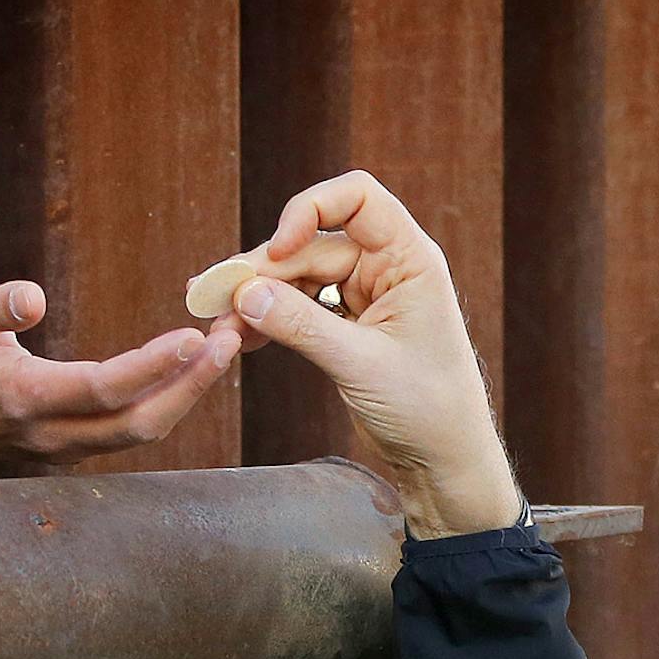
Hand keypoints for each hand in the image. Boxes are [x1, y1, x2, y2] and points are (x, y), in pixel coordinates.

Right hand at [0, 281, 239, 476]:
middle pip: (139, 424)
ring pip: (141, 433)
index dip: (154, 366)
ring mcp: (64, 450)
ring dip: (188, 393)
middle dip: (192, 386)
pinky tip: (194, 366)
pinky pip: (131, 431)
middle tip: (231, 339)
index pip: (102, 388)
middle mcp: (49, 434)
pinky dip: (168, 400)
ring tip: (224, 346)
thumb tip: (33, 297)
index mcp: (19, 398)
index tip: (197, 335)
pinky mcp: (74, 449)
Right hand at [229, 170, 522, 536]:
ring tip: (222, 327)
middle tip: (215, 301)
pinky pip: (301, 308)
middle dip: (263, 270)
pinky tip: (244, 337)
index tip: (278, 250)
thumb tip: (245, 294)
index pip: (357, 198)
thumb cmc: (426, 408)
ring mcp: (367, 295)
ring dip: (259, 298)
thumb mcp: (360, 364)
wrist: (444, 459)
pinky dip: (273, 319)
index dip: (310, 210)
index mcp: (409, 259)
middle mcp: (388, 267)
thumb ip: (302, 325)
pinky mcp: (350, 325)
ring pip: (300, 277)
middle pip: (312, 244)